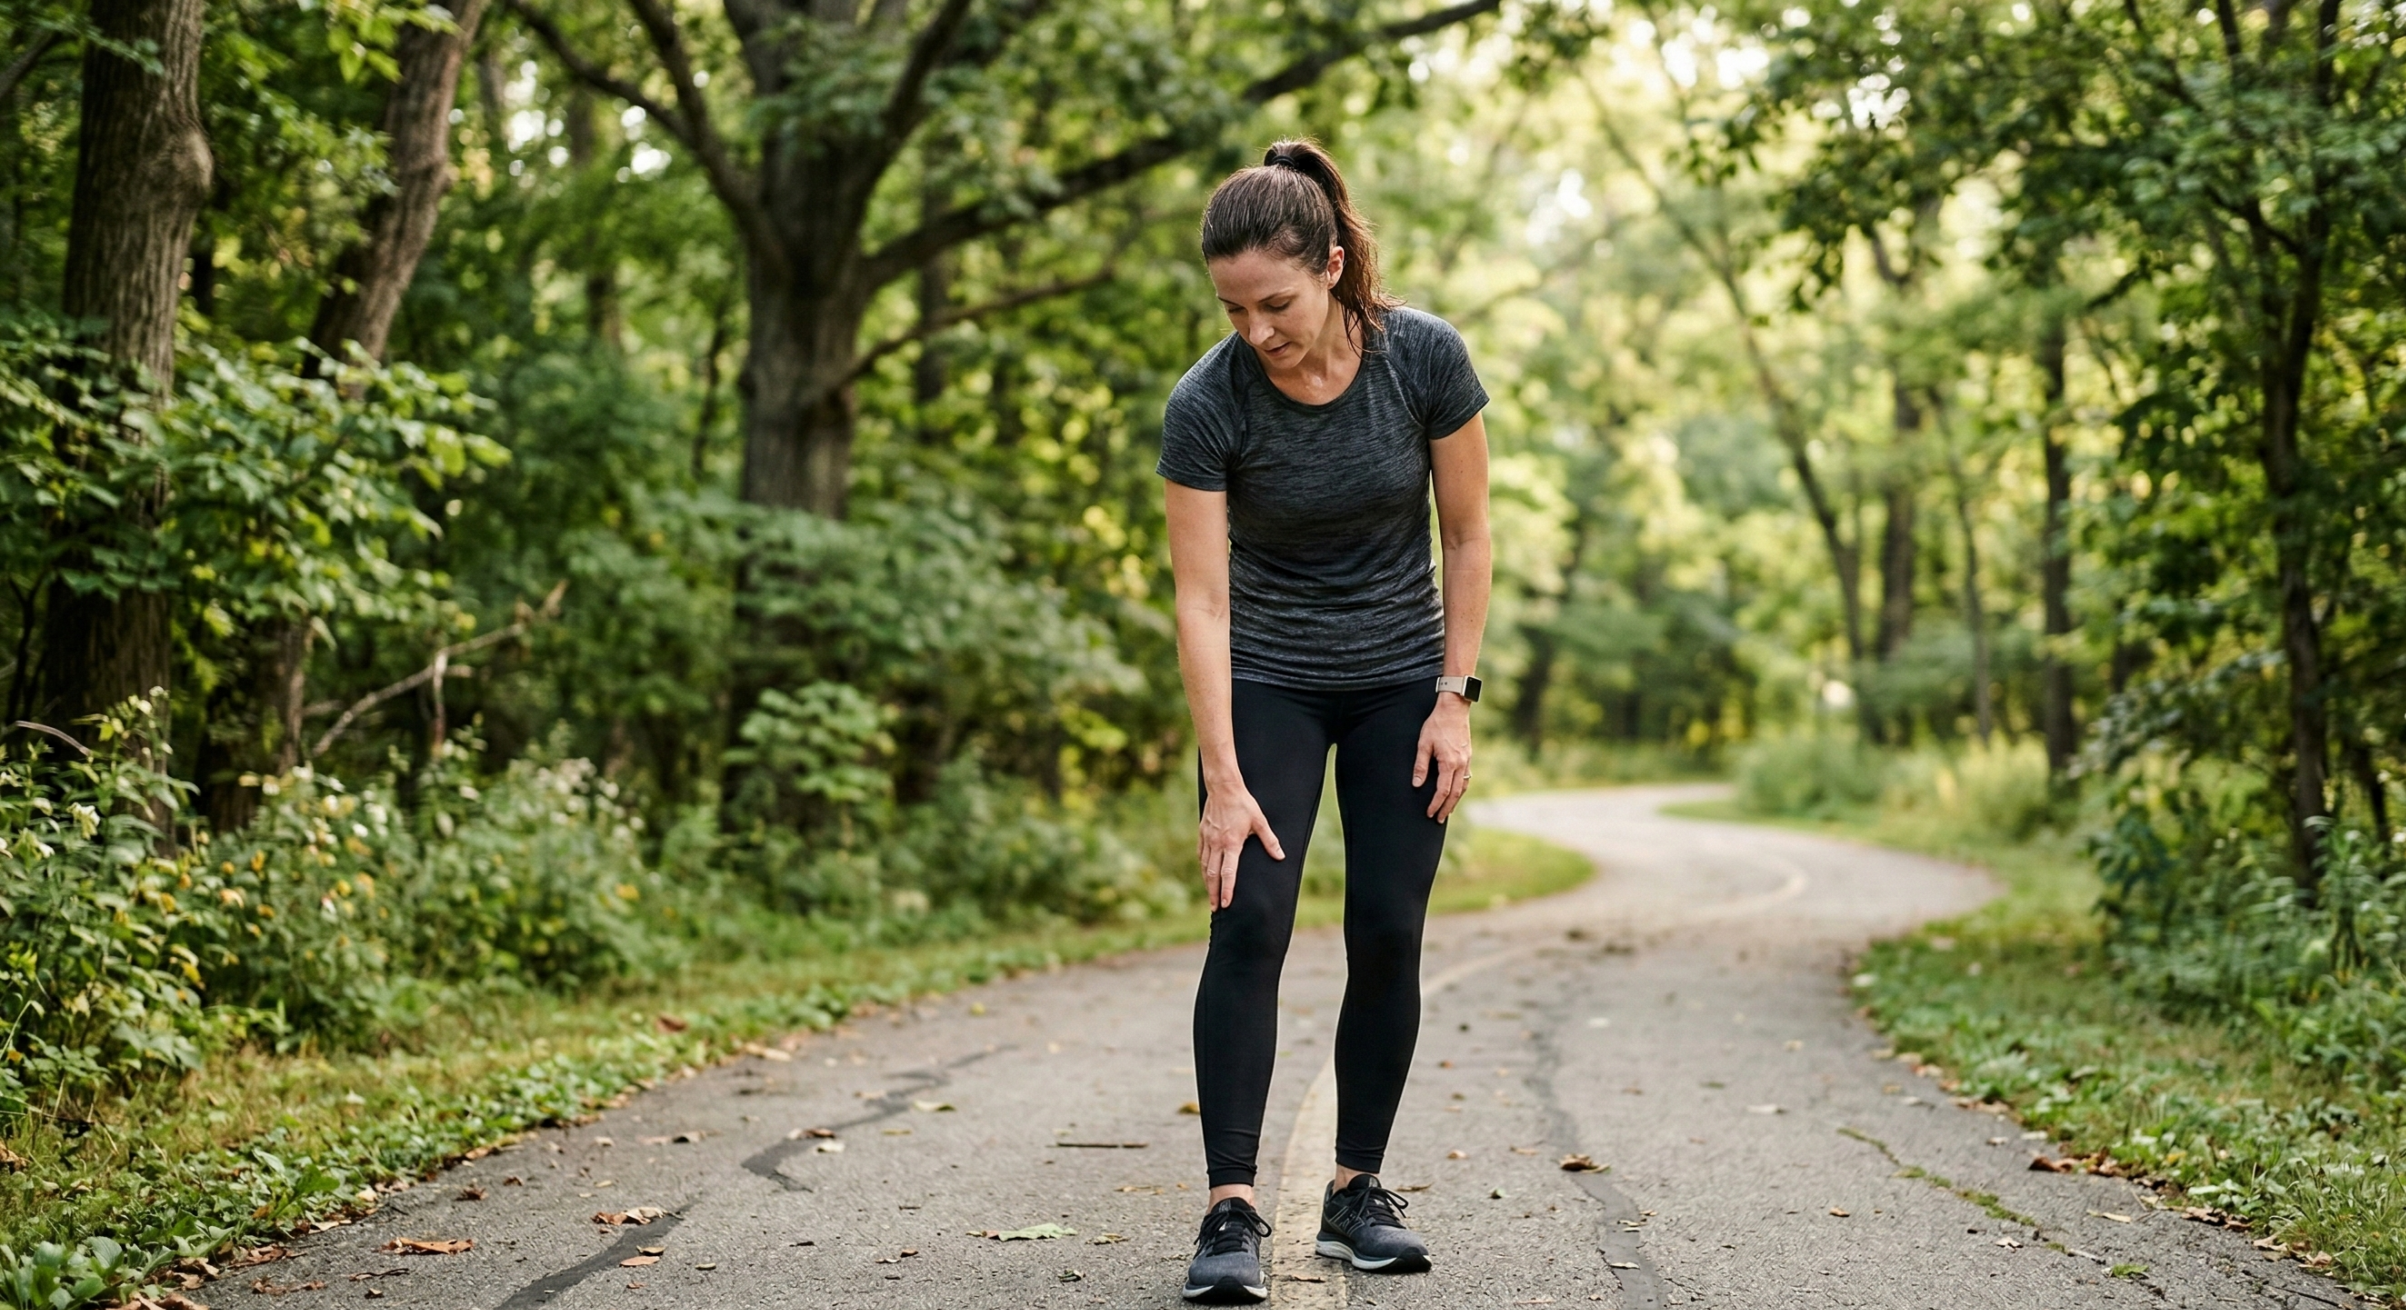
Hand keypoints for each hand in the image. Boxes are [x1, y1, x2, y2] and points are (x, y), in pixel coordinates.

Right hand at [1198, 780, 1283, 909]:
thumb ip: (1270, 841)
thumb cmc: (1243, 804)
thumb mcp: (1260, 821)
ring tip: (1210, 895)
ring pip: (1205, 866)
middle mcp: (1217, 844)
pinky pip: (1200, 854)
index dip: (1227, 890)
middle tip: (1215, 908)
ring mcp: (1208, 839)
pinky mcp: (1202, 833)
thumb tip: (1281, 856)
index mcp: (1232, 844)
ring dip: (1207, 882)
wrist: (1223, 788)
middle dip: (1214, 893)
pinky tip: (1205, 873)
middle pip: (1213, 875)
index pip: (1228, 873)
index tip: (1226, 904)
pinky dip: (1202, 866)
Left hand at [1414, 693, 1473, 820]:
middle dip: (1447, 808)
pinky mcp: (1468, 756)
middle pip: (1455, 793)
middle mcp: (1461, 764)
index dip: (1436, 804)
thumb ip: (1420, 766)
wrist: (1454, 709)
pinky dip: (1461, 789)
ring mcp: (1467, 760)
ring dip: (1455, 801)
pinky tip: (1455, 792)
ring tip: (1448, 811)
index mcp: (1449, 763)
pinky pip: (1466, 778)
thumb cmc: (1436, 725)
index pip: (1443, 791)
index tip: (1429, 813)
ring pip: (1463, 787)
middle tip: (1439, 820)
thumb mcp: (1423, 744)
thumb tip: (1416, 785)